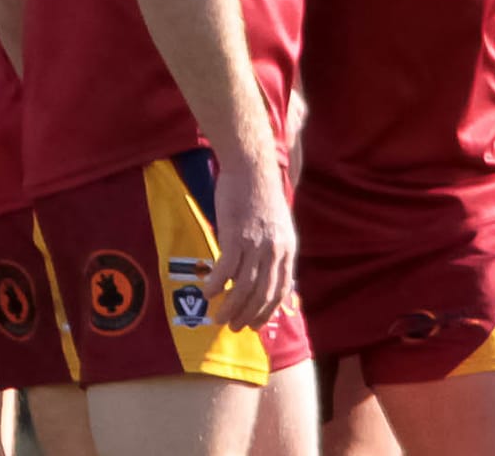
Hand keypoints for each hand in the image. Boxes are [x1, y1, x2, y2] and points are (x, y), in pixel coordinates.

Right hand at [208, 150, 295, 330]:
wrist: (251, 168)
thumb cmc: (261, 193)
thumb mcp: (279, 225)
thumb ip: (275, 249)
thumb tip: (267, 271)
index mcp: (287, 250)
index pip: (280, 291)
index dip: (266, 312)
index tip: (253, 324)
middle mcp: (274, 251)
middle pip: (261, 294)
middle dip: (246, 316)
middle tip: (232, 327)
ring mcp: (255, 244)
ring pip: (243, 286)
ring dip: (230, 306)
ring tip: (217, 318)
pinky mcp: (236, 235)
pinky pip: (225, 268)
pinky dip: (216, 284)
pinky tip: (207, 292)